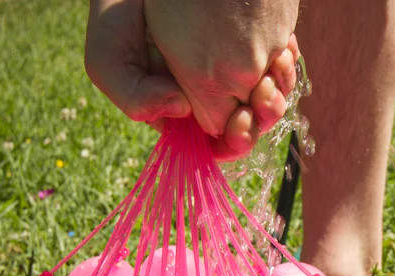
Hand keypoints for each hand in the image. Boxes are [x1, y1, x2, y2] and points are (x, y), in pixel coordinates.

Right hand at [85, 0, 300, 159]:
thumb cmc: (116, 14)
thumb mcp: (108, 60)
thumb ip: (134, 96)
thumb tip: (183, 110)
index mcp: (183, 110)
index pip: (216, 143)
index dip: (234, 142)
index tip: (240, 124)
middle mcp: (210, 93)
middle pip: (252, 123)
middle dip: (265, 115)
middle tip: (265, 92)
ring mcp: (232, 67)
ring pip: (271, 96)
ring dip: (281, 87)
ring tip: (277, 63)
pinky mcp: (251, 42)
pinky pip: (279, 62)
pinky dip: (286, 59)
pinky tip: (283, 46)